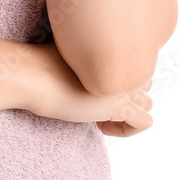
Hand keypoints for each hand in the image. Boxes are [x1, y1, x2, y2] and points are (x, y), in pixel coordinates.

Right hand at [19, 41, 152, 137]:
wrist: (32, 74)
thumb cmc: (39, 66)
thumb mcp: (69, 59)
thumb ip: (85, 64)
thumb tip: (83, 78)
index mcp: (108, 48)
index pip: (131, 64)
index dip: (114, 82)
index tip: (94, 91)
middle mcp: (120, 64)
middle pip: (143, 83)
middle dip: (126, 98)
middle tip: (98, 106)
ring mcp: (122, 85)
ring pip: (147, 104)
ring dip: (127, 114)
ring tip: (99, 117)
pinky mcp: (120, 106)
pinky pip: (144, 123)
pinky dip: (127, 130)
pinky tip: (101, 127)